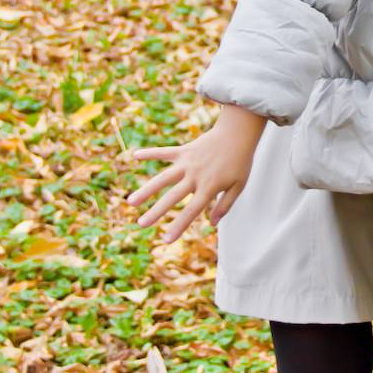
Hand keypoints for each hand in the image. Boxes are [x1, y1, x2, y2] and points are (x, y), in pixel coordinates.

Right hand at [123, 105, 264, 242]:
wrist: (238, 133)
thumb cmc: (240, 161)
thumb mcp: (239, 186)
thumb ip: (225, 205)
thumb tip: (212, 224)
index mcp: (209, 187)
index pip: (191, 211)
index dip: (179, 226)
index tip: (166, 240)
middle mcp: (195, 176)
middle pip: (173, 197)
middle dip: (156, 212)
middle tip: (141, 224)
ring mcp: (188, 162)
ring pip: (163, 177)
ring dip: (147, 189)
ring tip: (131, 201)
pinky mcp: (184, 150)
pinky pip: (164, 152)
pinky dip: (151, 153)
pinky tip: (135, 156)